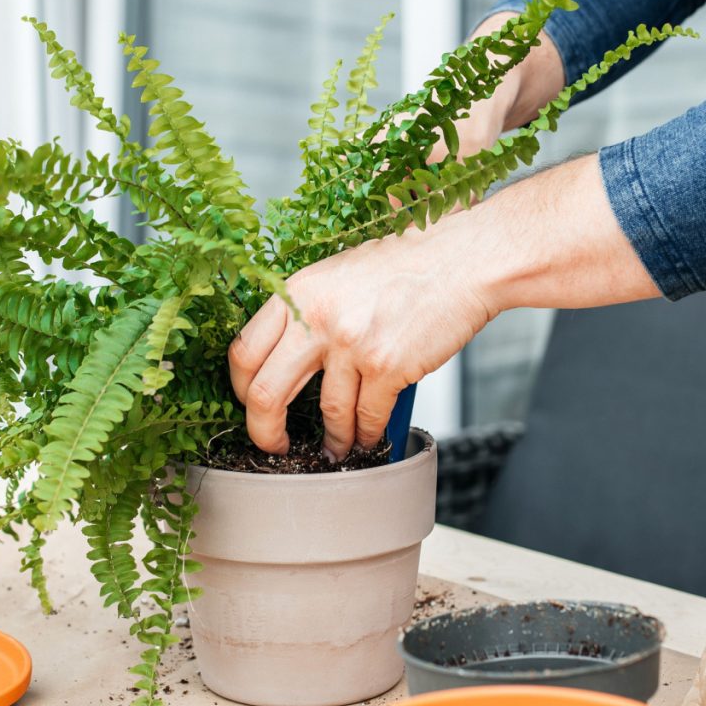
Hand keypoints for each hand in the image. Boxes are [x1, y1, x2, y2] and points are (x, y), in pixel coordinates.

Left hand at [228, 219, 493, 459]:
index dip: (241, 390)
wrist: (463, 259)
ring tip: (339, 446)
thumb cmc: (406, 265)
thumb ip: (306, 312)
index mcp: (296, 292)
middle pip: (266, 393)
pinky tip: (368, 436)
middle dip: (265, 432)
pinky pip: (367, 417)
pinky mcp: (387, 366)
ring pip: (327, 413)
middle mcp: (316, 317)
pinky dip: (367, 434)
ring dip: (334, 439)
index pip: (244, 352)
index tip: (251, 406)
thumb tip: (285, 359)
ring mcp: (351, 344)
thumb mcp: (337, 275)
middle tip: (275, 444)